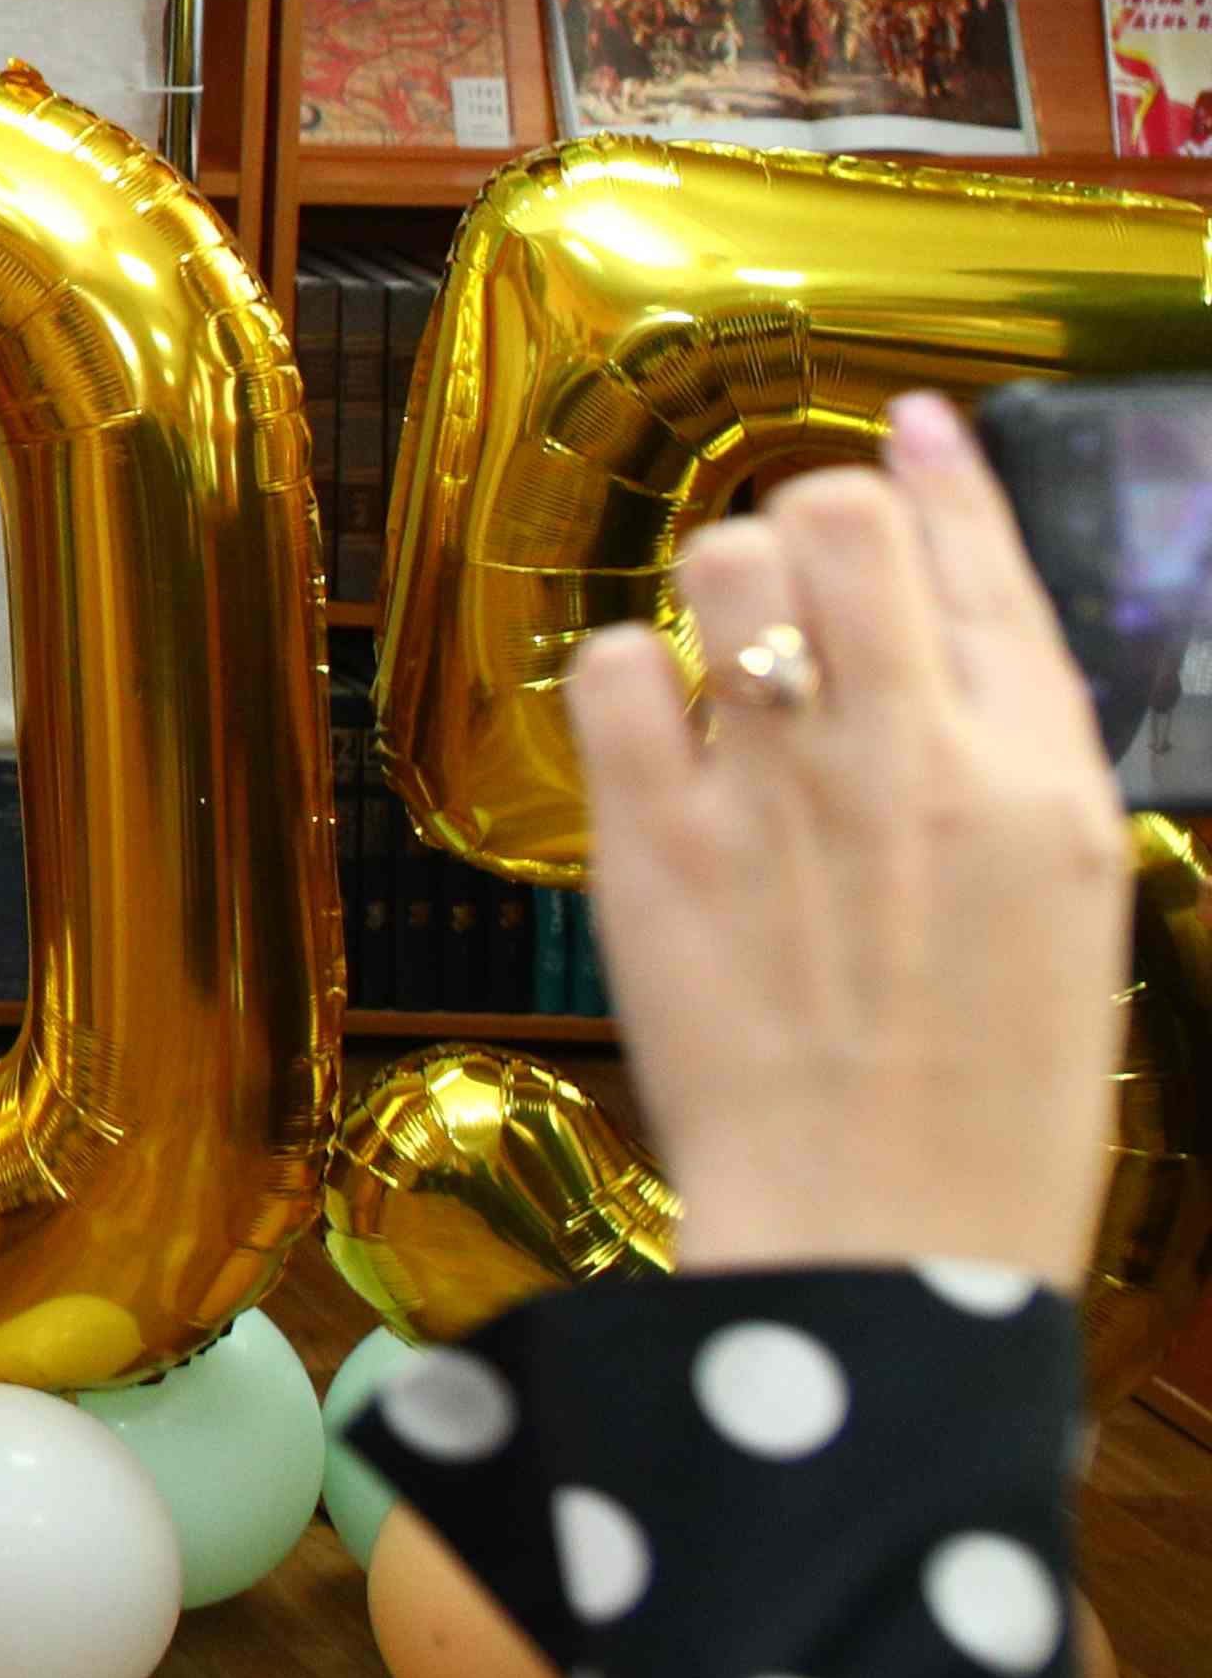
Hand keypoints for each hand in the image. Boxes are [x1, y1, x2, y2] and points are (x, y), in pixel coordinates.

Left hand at [572, 389, 1133, 1283]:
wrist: (882, 1243)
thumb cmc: (991, 1105)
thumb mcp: (1064, 914)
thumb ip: (1012, 769)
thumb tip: (954, 642)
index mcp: (1041, 784)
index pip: (986, 566)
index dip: (939, 478)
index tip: (913, 433)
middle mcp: (913, 758)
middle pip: (840, 521)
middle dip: (816, 521)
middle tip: (804, 577)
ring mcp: (778, 787)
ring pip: (721, 563)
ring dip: (719, 588)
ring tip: (735, 659)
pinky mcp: (656, 837)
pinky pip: (614, 667)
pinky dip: (629, 680)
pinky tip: (658, 732)